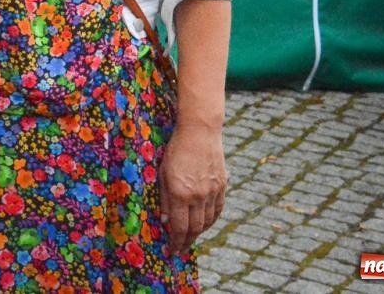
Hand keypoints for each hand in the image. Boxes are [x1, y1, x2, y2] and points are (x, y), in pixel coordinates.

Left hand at [157, 123, 225, 255]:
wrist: (199, 131)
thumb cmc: (175, 150)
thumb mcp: (162, 172)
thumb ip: (163, 198)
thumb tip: (164, 220)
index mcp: (180, 193)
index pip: (179, 226)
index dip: (175, 241)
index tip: (171, 250)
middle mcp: (198, 195)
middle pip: (194, 228)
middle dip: (186, 242)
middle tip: (180, 249)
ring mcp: (212, 191)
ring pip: (207, 221)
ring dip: (198, 233)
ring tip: (190, 239)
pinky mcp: (221, 186)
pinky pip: (217, 210)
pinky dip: (211, 220)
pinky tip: (204, 224)